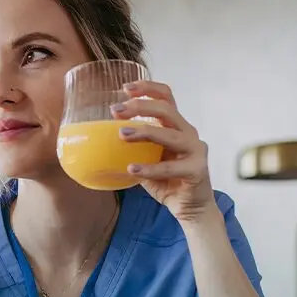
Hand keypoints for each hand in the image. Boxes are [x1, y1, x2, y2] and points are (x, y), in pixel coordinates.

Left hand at [111, 80, 216, 222]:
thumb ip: (132, 147)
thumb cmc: (166, 181)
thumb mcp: (146, 159)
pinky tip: (132, 169)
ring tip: (121, 134)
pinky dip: (150, 168)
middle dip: (140, 107)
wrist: (189, 207)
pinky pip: (170, 167)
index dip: (148, 88)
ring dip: (144, 132)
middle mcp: (188, 133)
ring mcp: (195, 150)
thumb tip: (98, 141)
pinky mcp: (197, 170)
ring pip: (170, 134)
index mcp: (176, 126)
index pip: (166, 98)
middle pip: (167, 110)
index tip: (126, 88)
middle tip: (115, 111)